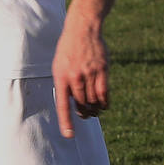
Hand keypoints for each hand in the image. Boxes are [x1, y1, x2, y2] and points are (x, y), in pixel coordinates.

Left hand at [52, 15, 109, 138]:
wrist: (82, 29)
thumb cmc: (68, 50)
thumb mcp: (59, 66)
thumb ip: (64, 85)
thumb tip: (72, 105)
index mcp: (61, 77)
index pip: (63, 104)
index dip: (66, 122)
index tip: (69, 135)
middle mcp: (75, 77)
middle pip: (81, 104)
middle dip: (84, 113)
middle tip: (85, 115)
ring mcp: (90, 73)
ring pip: (93, 100)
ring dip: (94, 109)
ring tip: (94, 110)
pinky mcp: (102, 69)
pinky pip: (104, 92)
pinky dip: (104, 102)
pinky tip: (104, 105)